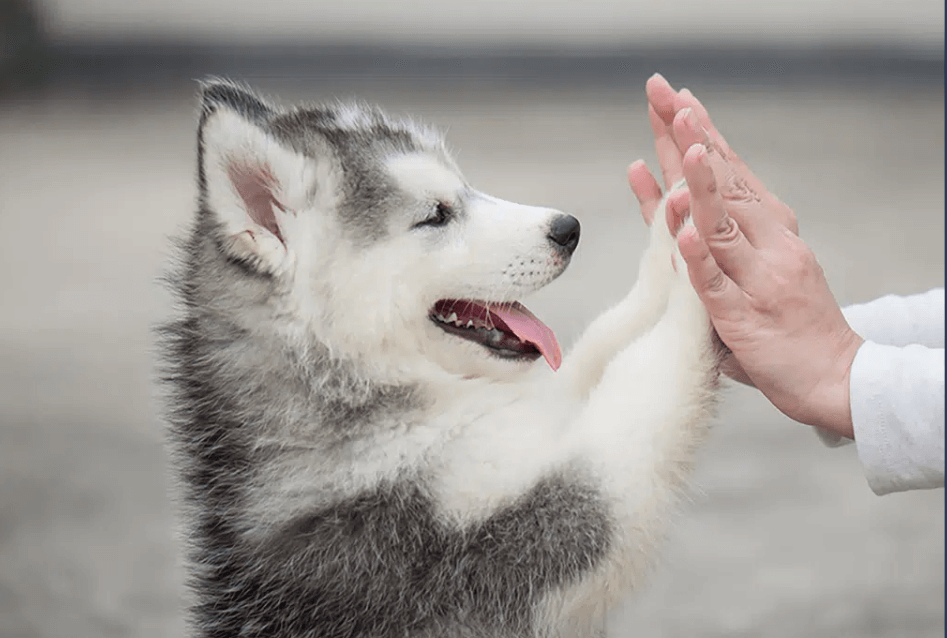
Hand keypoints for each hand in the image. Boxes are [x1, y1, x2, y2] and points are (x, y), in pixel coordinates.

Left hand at [630, 74, 799, 384]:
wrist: (835, 376)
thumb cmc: (790, 322)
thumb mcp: (759, 267)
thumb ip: (717, 240)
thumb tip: (680, 211)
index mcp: (770, 228)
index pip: (730, 171)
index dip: (702, 134)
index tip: (677, 98)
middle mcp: (767, 243)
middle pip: (722, 183)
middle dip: (691, 139)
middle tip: (667, 97)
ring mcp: (756, 278)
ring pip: (722, 225)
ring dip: (700, 184)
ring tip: (683, 145)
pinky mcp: (743, 316)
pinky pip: (715, 284)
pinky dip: (699, 258)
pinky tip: (683, 232)